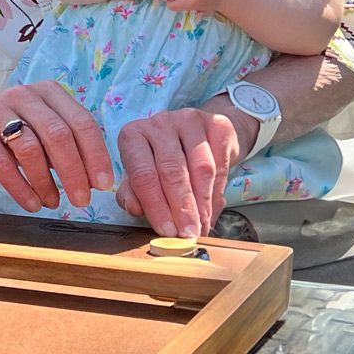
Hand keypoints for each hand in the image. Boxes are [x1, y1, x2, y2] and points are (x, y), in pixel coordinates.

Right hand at [0, 81, 114, 212]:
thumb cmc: (6, 128)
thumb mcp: (38, 127)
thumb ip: (63, 146)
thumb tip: (94, 179)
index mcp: (48, 92)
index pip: (81, 122)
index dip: (96, 155)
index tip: (103, 184)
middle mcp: (25, 95)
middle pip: (59, 135)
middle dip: (74, 172)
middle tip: (83, 200)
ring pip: (31, 149)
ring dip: (46, 182)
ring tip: (54, 203)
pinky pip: (1, 162)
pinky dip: (19, 187)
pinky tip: (31, 203)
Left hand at [116, 105, 241, 236]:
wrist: (197, 134)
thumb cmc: (161, 160)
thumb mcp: (141, 174)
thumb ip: (133, 192)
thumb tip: (135, 209)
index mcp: (132, 135)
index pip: (143, 175)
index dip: (156, 206)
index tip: (166, 231)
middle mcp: (159, 123)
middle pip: (172, 172)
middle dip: (181, 209)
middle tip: (187, 233)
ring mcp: (189, 119)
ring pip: (200, 168)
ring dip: (202, 202)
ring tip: (202, 226)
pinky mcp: (217, 122)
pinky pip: (221, 162)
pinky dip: (217, 190)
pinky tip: (213, 209)